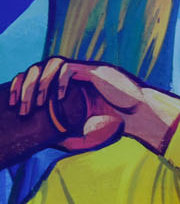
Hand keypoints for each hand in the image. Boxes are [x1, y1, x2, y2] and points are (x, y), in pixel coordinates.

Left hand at [8, 56, 179, 152]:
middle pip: (36, 68)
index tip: (14, 106)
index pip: (36, 78)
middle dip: (23, 87)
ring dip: (37, 84)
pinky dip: (59, 82)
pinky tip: (60, 98)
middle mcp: (73, 75)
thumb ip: (69, 134)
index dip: (21, 88)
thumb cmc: (118, 126)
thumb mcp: (87, 132)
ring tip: (36, 103)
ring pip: (48, 64)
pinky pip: (67, 68)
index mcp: (68, 87)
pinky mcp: (94, 71)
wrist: (141, 118)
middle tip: (22, 108)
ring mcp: (84, 71)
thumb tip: (50, 140)